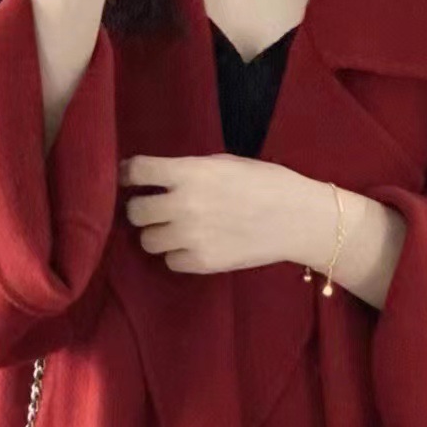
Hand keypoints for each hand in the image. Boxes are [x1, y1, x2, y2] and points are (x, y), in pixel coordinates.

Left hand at [120, 153, 314, 273]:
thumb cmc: (264, 183)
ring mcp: (190, 237)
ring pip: (148, 241)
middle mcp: (183, 204)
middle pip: (135, 212)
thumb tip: (154, 177)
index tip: (131, 179)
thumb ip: (187, 170)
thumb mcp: (223, 163)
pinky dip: (178, 255)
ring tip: (177, 230)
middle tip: (157, 209)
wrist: (297, 218)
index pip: (137, 171)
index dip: (129, 175)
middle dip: (143, 209)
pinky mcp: (201, 263)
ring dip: (158, 234)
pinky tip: (196, 245)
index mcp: (189, 172)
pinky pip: (170, 261)